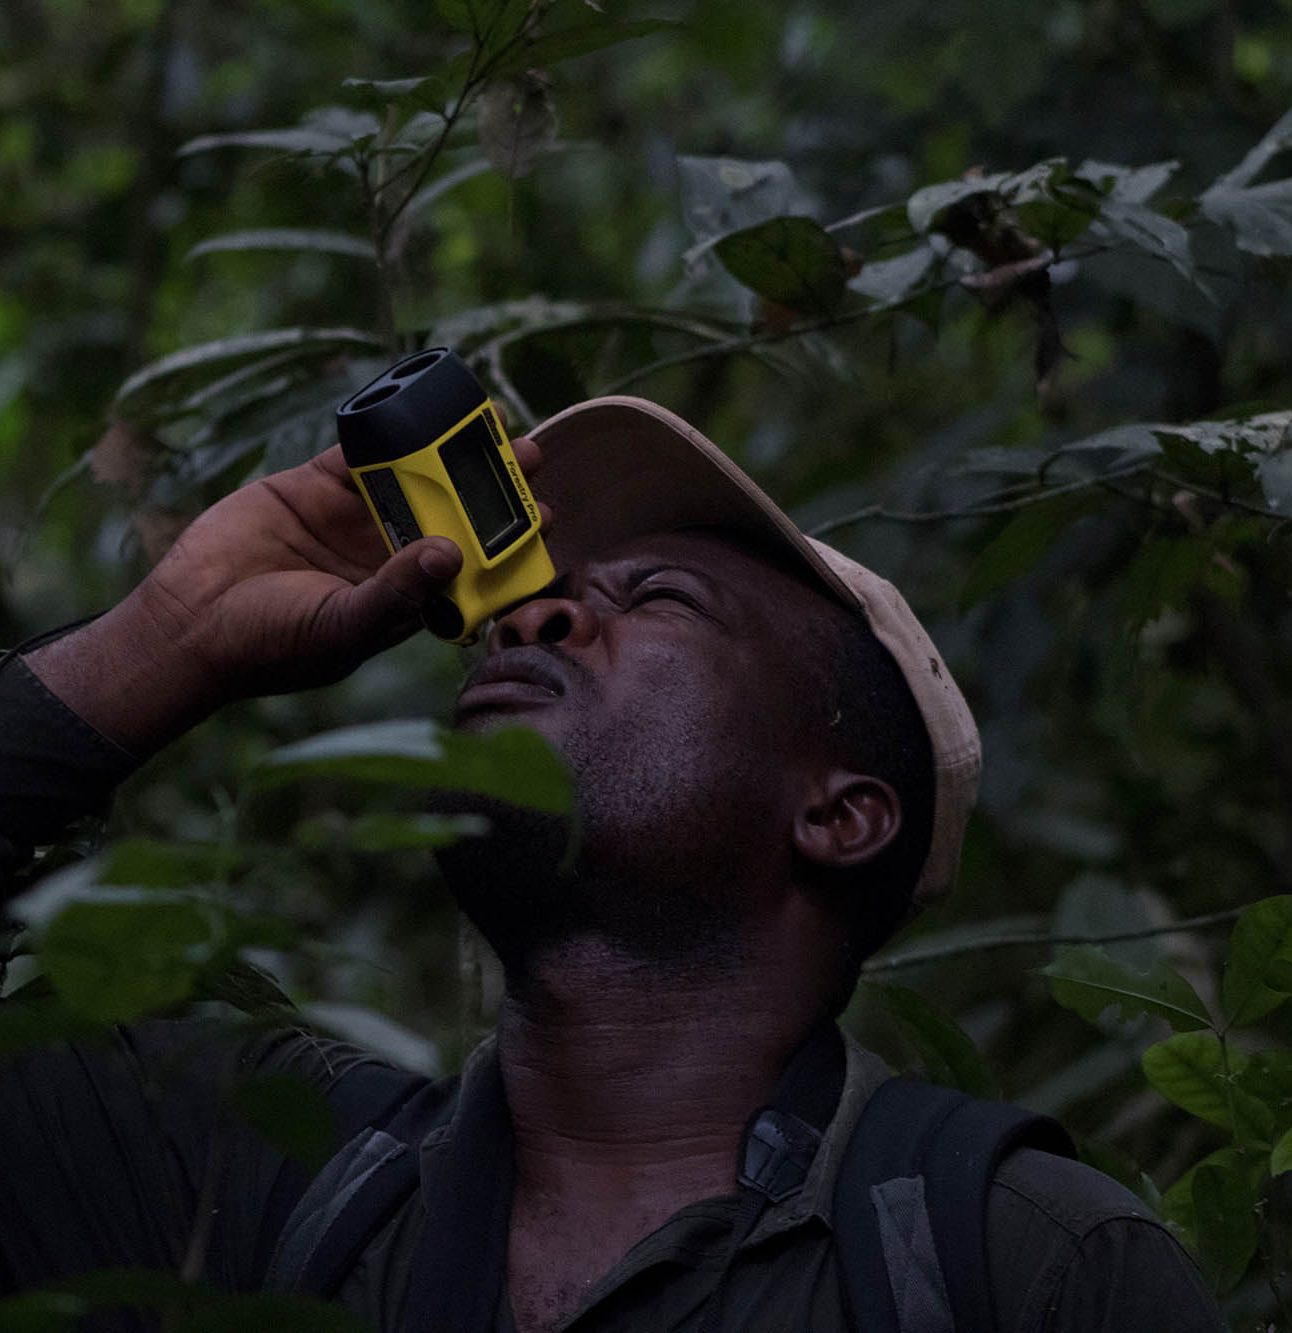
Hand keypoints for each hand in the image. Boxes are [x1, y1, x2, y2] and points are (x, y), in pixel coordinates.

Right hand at [25, 439, 545, 752]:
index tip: (545, 518)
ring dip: (450, 451)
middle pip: (454, 512)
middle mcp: (387, 556)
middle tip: (532, 458)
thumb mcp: (343, 627)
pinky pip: (359, 453)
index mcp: (407, 598)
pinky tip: (424, 408)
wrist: (190, 623)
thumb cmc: (273, 645)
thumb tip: (451, 553)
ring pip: (414, 476)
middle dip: (492, 487)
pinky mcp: (313, 487)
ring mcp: (352, 519)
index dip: (509, 543)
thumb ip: (398, 593)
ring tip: (492, 424)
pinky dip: (387, 430)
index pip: (473, 567)